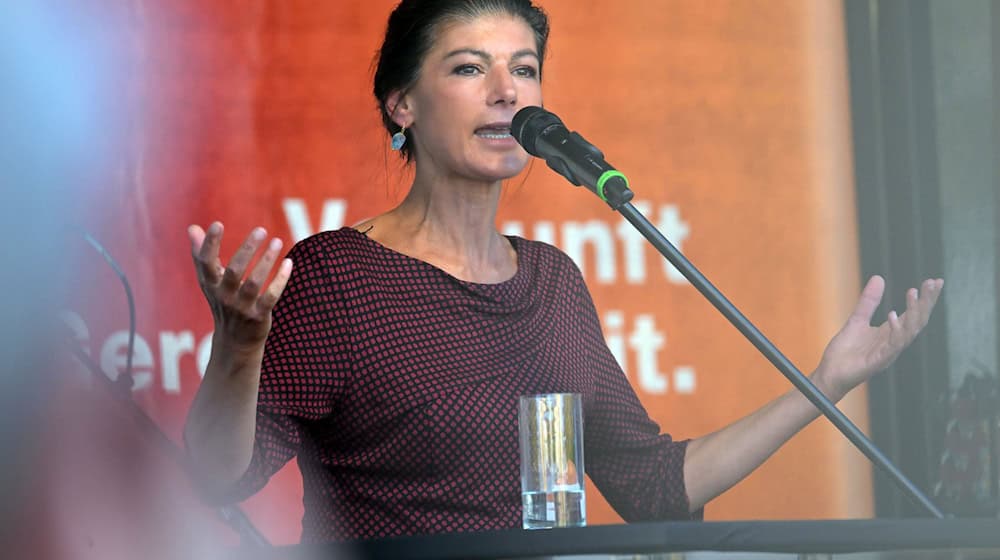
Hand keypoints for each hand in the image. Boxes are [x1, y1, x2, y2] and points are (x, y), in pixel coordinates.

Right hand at [188, 222, 292, 352]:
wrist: (235, 342)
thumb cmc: (223, 303)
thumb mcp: (210, 282)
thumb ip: (202, 255)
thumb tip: (192, 228)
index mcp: (210, 285)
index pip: (205, 263)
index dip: (210, 244)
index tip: (218, 224)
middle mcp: (224, 296)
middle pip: (234, 270)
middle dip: (247, 249)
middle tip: (261, 230)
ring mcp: (241, 307)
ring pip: (254, 282)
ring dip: (266, 260)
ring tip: (277, 242)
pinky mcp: (259, 316)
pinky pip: (271, 296)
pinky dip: (280, 279)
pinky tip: (288, 263)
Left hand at [814, 275, 943, 397]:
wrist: (830, 374)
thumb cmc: (845, 352)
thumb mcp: (857, 320)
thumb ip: (869, 302)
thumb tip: (879, 277)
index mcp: (891, 333)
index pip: (914, 314)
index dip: (925, 298)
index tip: (935, 281)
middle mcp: (894, 342)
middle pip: (917, 320)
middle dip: (926, 302)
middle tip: (933, 283)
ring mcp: (888, 353)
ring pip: (909, 331)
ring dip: (913, 312)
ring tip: (913, 292)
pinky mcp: (878, 362)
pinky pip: (892, 346)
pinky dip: (895, 330)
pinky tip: (893, 315)